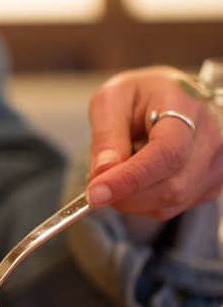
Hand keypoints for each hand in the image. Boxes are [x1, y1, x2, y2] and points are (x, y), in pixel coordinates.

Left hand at [86, 66, 222, 219]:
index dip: (129, 179)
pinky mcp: (210, 184)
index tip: (95, 193)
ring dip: (129, 199)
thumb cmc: (139, 96)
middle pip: (170, 187)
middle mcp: (211, 138)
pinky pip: (169, 209)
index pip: (166, 154)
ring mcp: (216, 164)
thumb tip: (102, 172)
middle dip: (122, 194)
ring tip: (117, 172)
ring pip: (168, 204)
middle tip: (95, 182)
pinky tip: (137, 178)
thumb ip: (106, 135)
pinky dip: (142, 202)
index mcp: (186, 107)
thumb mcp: (111, 100)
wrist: (170, 98)